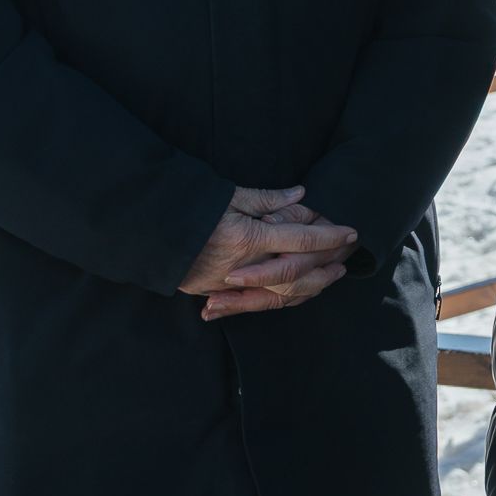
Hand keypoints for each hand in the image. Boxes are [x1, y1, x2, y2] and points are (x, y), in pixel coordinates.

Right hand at [179, 187, 359, 316]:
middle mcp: (242, 265)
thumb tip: (301, 194)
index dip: (329, 237)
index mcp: (248, 237)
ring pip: (280, 295)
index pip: (300, 240)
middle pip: (297, 274)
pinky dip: (279, 298)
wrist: (144, 231)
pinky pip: (255, 301)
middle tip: (345, 259)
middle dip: (325, 267)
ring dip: (308, 287)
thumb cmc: (188, 207)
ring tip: (327, 276)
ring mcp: (226, 283)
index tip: (351, 232)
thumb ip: (267, 198)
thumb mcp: (229, 195)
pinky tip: (295, 292)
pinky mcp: (212, 292)